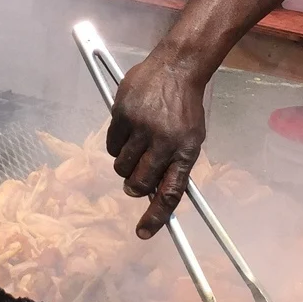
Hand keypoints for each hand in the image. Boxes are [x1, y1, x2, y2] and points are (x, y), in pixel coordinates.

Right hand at [105, 53, 206, 238]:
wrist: (177, 67)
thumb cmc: (185, 107)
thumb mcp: (191, 137)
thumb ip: (175, 165)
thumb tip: (157, 195)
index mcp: (185, 150)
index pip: (171, 193)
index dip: (156, 217)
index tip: (143, 234)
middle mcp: (164, 141)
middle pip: (140, 184)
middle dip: (134, 187)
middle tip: (134, 181)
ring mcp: (141, 127)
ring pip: (122, 166)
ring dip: (125, 165)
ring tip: (135, 148)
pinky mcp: (122, 114)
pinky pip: (111, 145)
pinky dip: (116, 145)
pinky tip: (127, 132)